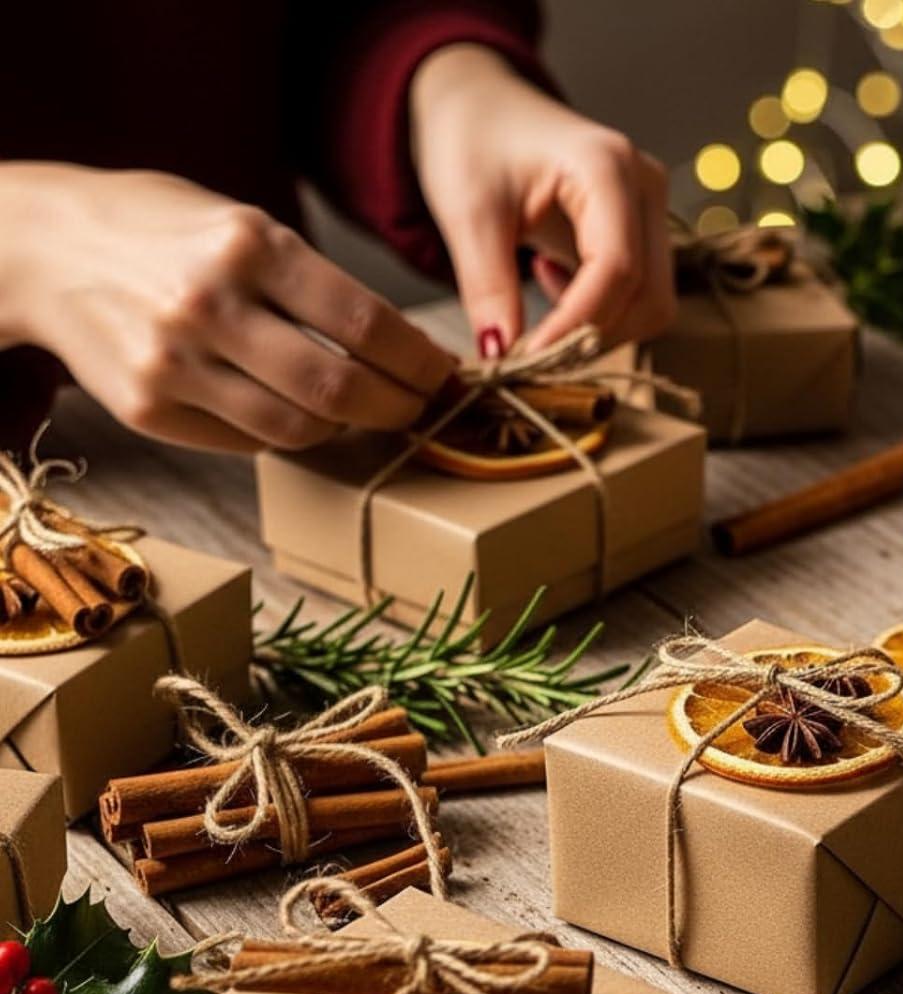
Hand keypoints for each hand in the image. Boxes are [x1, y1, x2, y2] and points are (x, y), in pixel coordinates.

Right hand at [0, 164, 452, 453]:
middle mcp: (209, 304)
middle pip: (340, 390)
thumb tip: (403, 349)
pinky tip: (297, 415)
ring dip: (348, 431)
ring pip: (299, 430)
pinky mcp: (149, 410)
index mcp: (246, 242)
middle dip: (399, 408)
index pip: (366, 323)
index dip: (420, 363)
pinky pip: (249, 443)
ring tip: (363, 414)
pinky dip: (288, 436)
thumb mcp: (236, 221)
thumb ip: (309, 279)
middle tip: (420, 408)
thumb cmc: (156, 231)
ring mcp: (174, 364)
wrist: (38, 247)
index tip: (443, 375)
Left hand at [411, 43, 674, 356]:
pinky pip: (641, 296)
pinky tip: (553, 279)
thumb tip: (502, 359)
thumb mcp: (467, 213)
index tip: (529, 359)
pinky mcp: (643, 231)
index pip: (616, 268)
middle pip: (648, 296)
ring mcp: (650, 209)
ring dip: (599, 330)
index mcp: (607, 166)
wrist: (479, 106)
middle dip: (592, 335)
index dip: (577, 324)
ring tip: (542, 307)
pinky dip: (601, 314)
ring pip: (652, 305)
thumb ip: (488, 288)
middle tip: (531, 349)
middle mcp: (645, 186)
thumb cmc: (470, 140)